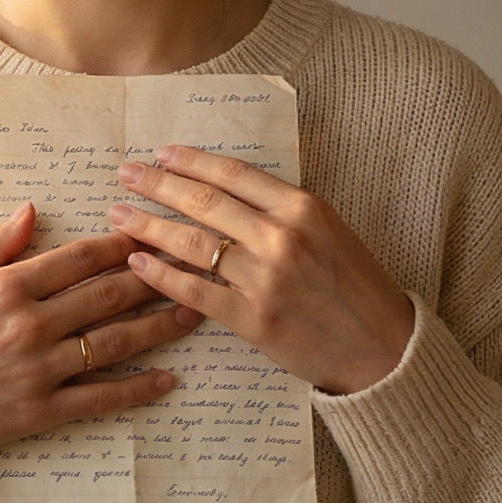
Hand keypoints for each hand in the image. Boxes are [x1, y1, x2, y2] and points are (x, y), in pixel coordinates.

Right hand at [0, 203, 203, 458]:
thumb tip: (31, 211)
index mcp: (5, 288)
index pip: (78, 259)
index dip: (119, 245)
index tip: (148, 233)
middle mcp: (29, 326)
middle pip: (107, 296)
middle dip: (153, 278)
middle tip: (188, 265)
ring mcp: (39, 371)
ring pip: (114, 343)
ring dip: (159, 327)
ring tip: (194, 313)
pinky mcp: (42, 411)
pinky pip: (101, 398)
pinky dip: (138, 390)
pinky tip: (169, 381)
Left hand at [109, 146, 414, 396]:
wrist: (384, 349)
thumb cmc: (357, 286)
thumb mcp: (329, 231)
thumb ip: (280, 209)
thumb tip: (223, 188)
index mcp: (304, 208)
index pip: (233, 173)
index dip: (191, 160)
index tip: (160, 153)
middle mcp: (282, 237)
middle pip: (204, 202)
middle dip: (157, 184)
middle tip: (124, 173)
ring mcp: (265, 279)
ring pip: (192, 243)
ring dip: (147, 225)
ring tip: (117, 214)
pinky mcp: (252, 319)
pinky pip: (194, 290)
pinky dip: (161, 275)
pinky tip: (137, 262)